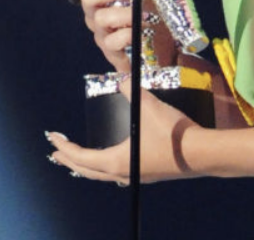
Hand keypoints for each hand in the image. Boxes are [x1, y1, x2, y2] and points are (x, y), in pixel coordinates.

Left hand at [46, 85, 202, 183]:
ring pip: (102, 175)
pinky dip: (103, 168)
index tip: (52, 138)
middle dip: (70, 161)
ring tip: (76, 159)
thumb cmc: (172, 132)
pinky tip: (108, 162)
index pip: (82, 156)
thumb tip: (120, 77)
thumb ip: (129, 90)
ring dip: (86, 167)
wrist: (201, 153)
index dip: (65, 147)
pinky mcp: (147, 175)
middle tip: (55, 152)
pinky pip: (115, 175)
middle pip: (88, 171)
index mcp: (117, 160)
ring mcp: (136, 176)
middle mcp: (123, 172)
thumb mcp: (147, 106)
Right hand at [70, 0, 176, 72]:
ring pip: (102, 18)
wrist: (159, 49)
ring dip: (126, 13)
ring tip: (148, 12)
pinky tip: (146, 30)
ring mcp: (101, 32)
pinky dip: (129, 34)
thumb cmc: (151, 13)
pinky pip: (112, 42)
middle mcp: (95, 11)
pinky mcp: (111, 51)